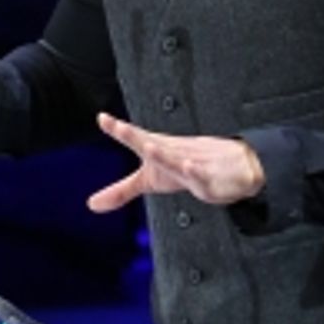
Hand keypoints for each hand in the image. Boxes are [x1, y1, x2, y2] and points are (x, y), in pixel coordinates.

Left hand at [87, 112, 265, 212]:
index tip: (103, 119)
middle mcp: (173, 153)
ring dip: (164, 154)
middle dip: (136, 136)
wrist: (233, 166)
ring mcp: (192, 164)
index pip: (137, 138)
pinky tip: (189, 168)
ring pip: (176, 159)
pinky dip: (196, 172)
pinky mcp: (210, 179)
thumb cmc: (186, 168)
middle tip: (120, 127)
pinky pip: (202, 176)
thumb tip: (91, 204)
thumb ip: (121, 191)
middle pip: (153, 144)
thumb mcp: (150, 181)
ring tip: (149, 147)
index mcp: (158, 150)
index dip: (119, 130)